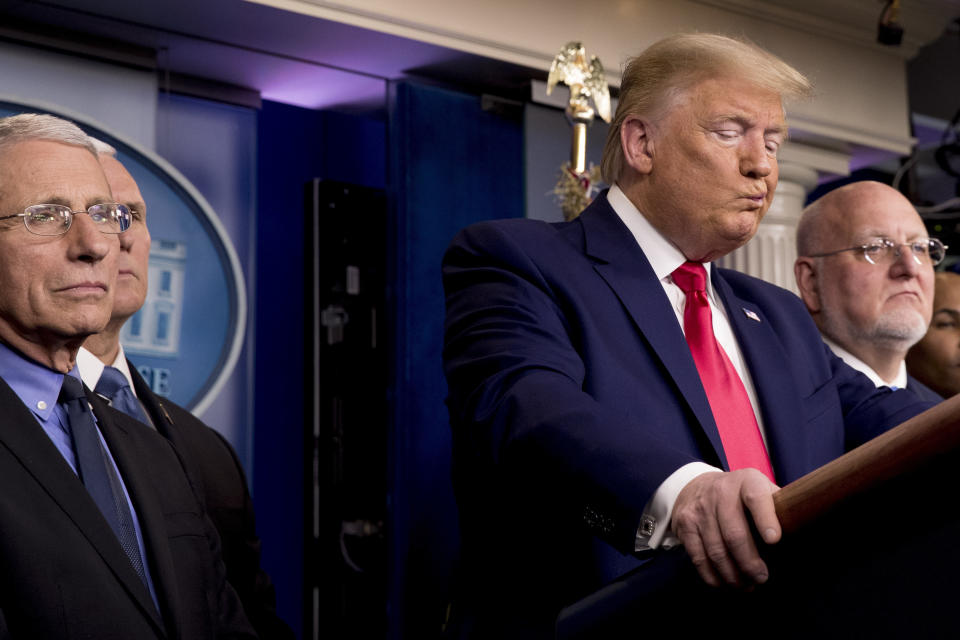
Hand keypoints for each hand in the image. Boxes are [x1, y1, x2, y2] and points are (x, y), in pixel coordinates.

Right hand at [671, 469, 780, 587]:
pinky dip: (713, 577)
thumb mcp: (761, 489)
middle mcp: (721, 492)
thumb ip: (780, 506)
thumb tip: (806, 533)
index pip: (756, 498)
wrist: (696, 485)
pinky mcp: (685, 525)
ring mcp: (700, 509)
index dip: (765, 518)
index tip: (775, 540)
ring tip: (746, 586)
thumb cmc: (741, 495)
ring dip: (733, 575)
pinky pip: (699, 558)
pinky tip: (725, 584)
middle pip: (734, 534)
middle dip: (749, 563)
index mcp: (747, 482)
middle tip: (761, 578)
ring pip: (716, 551)